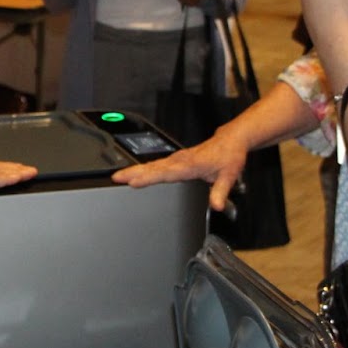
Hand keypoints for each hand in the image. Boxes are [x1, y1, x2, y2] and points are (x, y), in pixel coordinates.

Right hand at [112, 131, 248, 210]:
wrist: (231, 141)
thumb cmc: (229, 156)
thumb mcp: (229, 175)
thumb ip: (221, 191)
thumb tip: (217, 205)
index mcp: (190, 165)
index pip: (165, 173)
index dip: (148, 178)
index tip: (133, 181)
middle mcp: (180, 161)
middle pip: (153, 168)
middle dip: (133, 172)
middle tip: (116, 177)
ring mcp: (177, 159)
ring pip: (153, 165)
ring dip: (135, 169)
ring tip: (120, 175)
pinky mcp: (177, 160)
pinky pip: (157, 164)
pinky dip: (145, 168)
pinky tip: (137, 173)